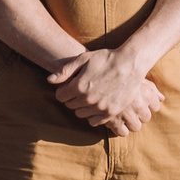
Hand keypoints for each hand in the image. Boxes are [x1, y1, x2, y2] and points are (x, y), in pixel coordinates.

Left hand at [48, 47, 163, 133]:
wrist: (130, 64)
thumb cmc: (106, 58)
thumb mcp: (84, 58)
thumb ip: (65, 71)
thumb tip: (49, 81)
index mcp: (79, 86)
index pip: (60, 96)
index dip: (63, 90)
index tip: (69, 85)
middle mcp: (88, 99)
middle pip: (70, 105)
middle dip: (72, 98)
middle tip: (80, 89)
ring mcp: (100, 108)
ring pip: (81, 114)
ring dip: (82, 107)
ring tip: (89, 96)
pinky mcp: (111, 112)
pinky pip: (94, 121)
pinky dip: (92, 115)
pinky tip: (96, 105)